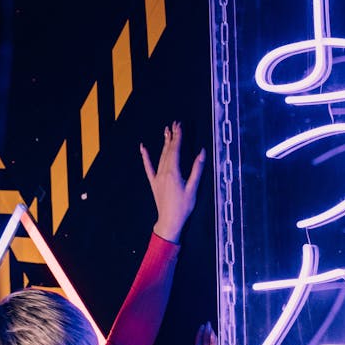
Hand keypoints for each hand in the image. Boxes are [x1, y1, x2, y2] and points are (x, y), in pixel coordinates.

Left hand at [140, 121, 205, 242]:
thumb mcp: (193, 188)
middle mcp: (164, 172)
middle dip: (171, 136)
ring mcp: (157, 177)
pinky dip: (145, 157)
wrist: (169, 221)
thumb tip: (201, 152)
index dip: (178, 136)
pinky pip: (148, 167)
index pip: (176, 150)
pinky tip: (143, 148)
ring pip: (160, 156)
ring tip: (166, 131)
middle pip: (168, 150)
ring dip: (164, 143)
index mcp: (174, 172)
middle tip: (174, 124)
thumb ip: (197, 169)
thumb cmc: (183, 206)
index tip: (179, 126)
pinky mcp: (154, 183)